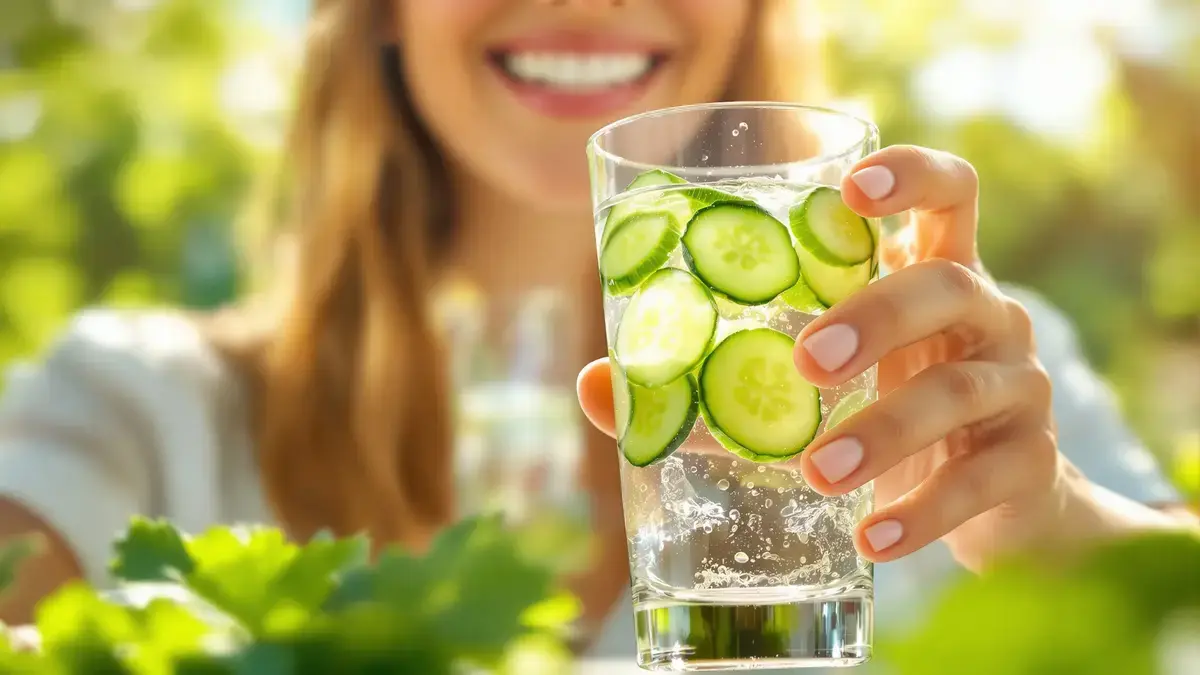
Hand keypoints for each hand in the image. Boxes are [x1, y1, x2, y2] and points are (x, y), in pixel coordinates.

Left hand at [578, 145, 1067, 571]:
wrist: (1000, 500)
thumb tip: (595, 385)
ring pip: (961, 389)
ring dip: (886, 430)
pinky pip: (983, 479)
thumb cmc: (891, 409)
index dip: (910, 175)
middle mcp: (985, 313)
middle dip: (876, 317)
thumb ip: (717, 377)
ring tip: (819, 473)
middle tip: (807, 364)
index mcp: (932, 273)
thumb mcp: (825, 380)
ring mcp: (1017, 384)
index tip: (850, 189)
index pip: (949, 192)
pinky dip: (925, 511)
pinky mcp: (1032, 461)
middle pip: (947, 284)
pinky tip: (875, 539)